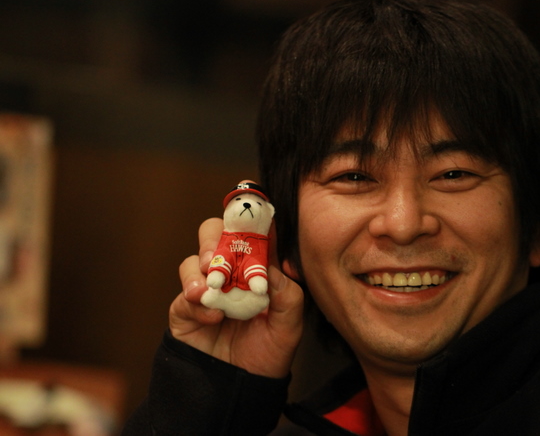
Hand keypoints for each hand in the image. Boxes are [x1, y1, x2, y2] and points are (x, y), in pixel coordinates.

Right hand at [169, 217, 303, 378]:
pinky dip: (196, 297)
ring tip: (213, 283)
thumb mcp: (290, 324)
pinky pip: (185, 292)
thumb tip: (270, 265)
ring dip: (203, 264)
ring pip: (194, 258)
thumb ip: (287, 292)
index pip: (252, 234)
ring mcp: (206, 288)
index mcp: (257, 270)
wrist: (240, 388)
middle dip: (217, 235)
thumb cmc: (267, 353)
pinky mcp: (185, 308)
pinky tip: (212, 313)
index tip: (258, 216)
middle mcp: (229, 273)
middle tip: (225, 250)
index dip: (253, 221)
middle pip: (215, 234)